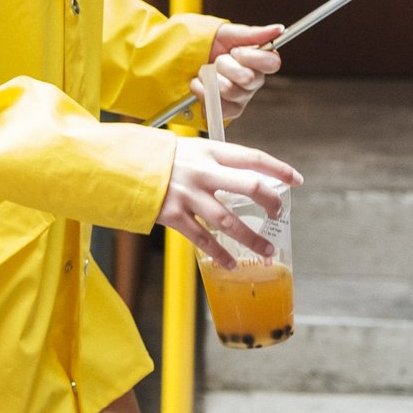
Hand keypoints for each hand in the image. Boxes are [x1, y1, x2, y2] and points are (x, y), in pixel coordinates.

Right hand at [158, 137, 302, 265]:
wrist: (117, 164)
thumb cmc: (154, 156)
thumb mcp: (187, 149)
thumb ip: (211, 161)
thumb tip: (237, 176)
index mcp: (209, 151)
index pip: (253, 157)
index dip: (278, 169)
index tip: (296, 179)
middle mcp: (202, 171)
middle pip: (249, 187)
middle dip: (270, 203)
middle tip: (278, 215)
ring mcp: (188, 195)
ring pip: (229, 220)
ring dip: (251, 238)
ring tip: (267, 250)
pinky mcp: (173, 215)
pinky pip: (202, 239)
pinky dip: (218, 253)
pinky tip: (230, 263)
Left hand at [206, 23, 284, 123]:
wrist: (185, 59)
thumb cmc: (210, 45)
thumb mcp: (227, 34)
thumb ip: (253, 34)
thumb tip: (279, 29)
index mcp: (259, 61)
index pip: (272, 63)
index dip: (253, 58)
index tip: (235, 51)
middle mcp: (254, 80)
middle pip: (248, 78)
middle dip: (225, 66)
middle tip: (217, 60)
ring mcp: (241, 97)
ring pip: (231, 91)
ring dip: (211, 78)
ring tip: (205, 72)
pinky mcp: (227, 111)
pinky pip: (220, 108)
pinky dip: (203, 93)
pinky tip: (199, 85)